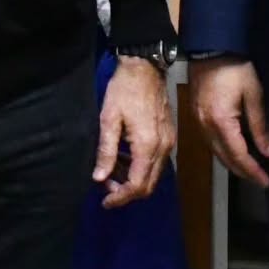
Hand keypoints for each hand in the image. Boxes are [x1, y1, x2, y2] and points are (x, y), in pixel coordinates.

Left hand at [93, 58, 175, 208]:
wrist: (144, 68)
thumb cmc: (124, 90)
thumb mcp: (109, 119)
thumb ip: (106, 150)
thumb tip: (99, 178)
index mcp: (147, 145)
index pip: (137, 185)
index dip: (120, 198)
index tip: (104, 201)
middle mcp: (162, 147)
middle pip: (148, 185)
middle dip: (126, 192)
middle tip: (105, 187)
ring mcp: (168, 141)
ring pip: (154, 175)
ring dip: (133, 180)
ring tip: (111, 171)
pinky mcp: (168, 135)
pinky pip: (157, 162)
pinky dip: (141, 168)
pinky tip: (125, 158)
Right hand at [189, 57, 268, 187]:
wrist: (209, 48)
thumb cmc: (235, 68)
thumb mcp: (253, 93)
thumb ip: (260, 125)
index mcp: (221, 122)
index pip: (238, 155)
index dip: (253, 171)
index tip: (266, 182)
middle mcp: (206, 127)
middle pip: (225, 159)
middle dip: (244, 172)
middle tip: (261, 180)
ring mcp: (198, 122)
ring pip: (216, 153)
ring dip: (233, 163)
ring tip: (251, 170)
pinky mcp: (196, 116)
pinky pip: (211, 143)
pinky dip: (224, 152)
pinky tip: (234, 151)